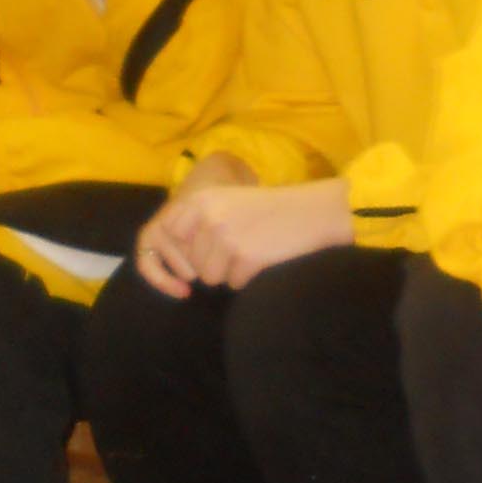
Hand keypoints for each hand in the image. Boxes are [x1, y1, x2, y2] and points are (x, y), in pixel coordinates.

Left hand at [135, 174, 350, 296]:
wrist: (313, 212)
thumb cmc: (269, 209)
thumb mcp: (226, 200)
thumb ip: (196, 219)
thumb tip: (173, 255)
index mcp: (201, 199)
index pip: (168, 234)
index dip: (184, 246)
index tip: (203, 246)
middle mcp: (209, 216)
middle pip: (193, 262)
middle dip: (215, 261)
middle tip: (242, 242)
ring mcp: (227, 237)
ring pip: (211, 277)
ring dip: (231, 271)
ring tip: (254, 248)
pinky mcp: (245, 257)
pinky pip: (234, 283)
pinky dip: (249, 276)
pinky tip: (265, 256)